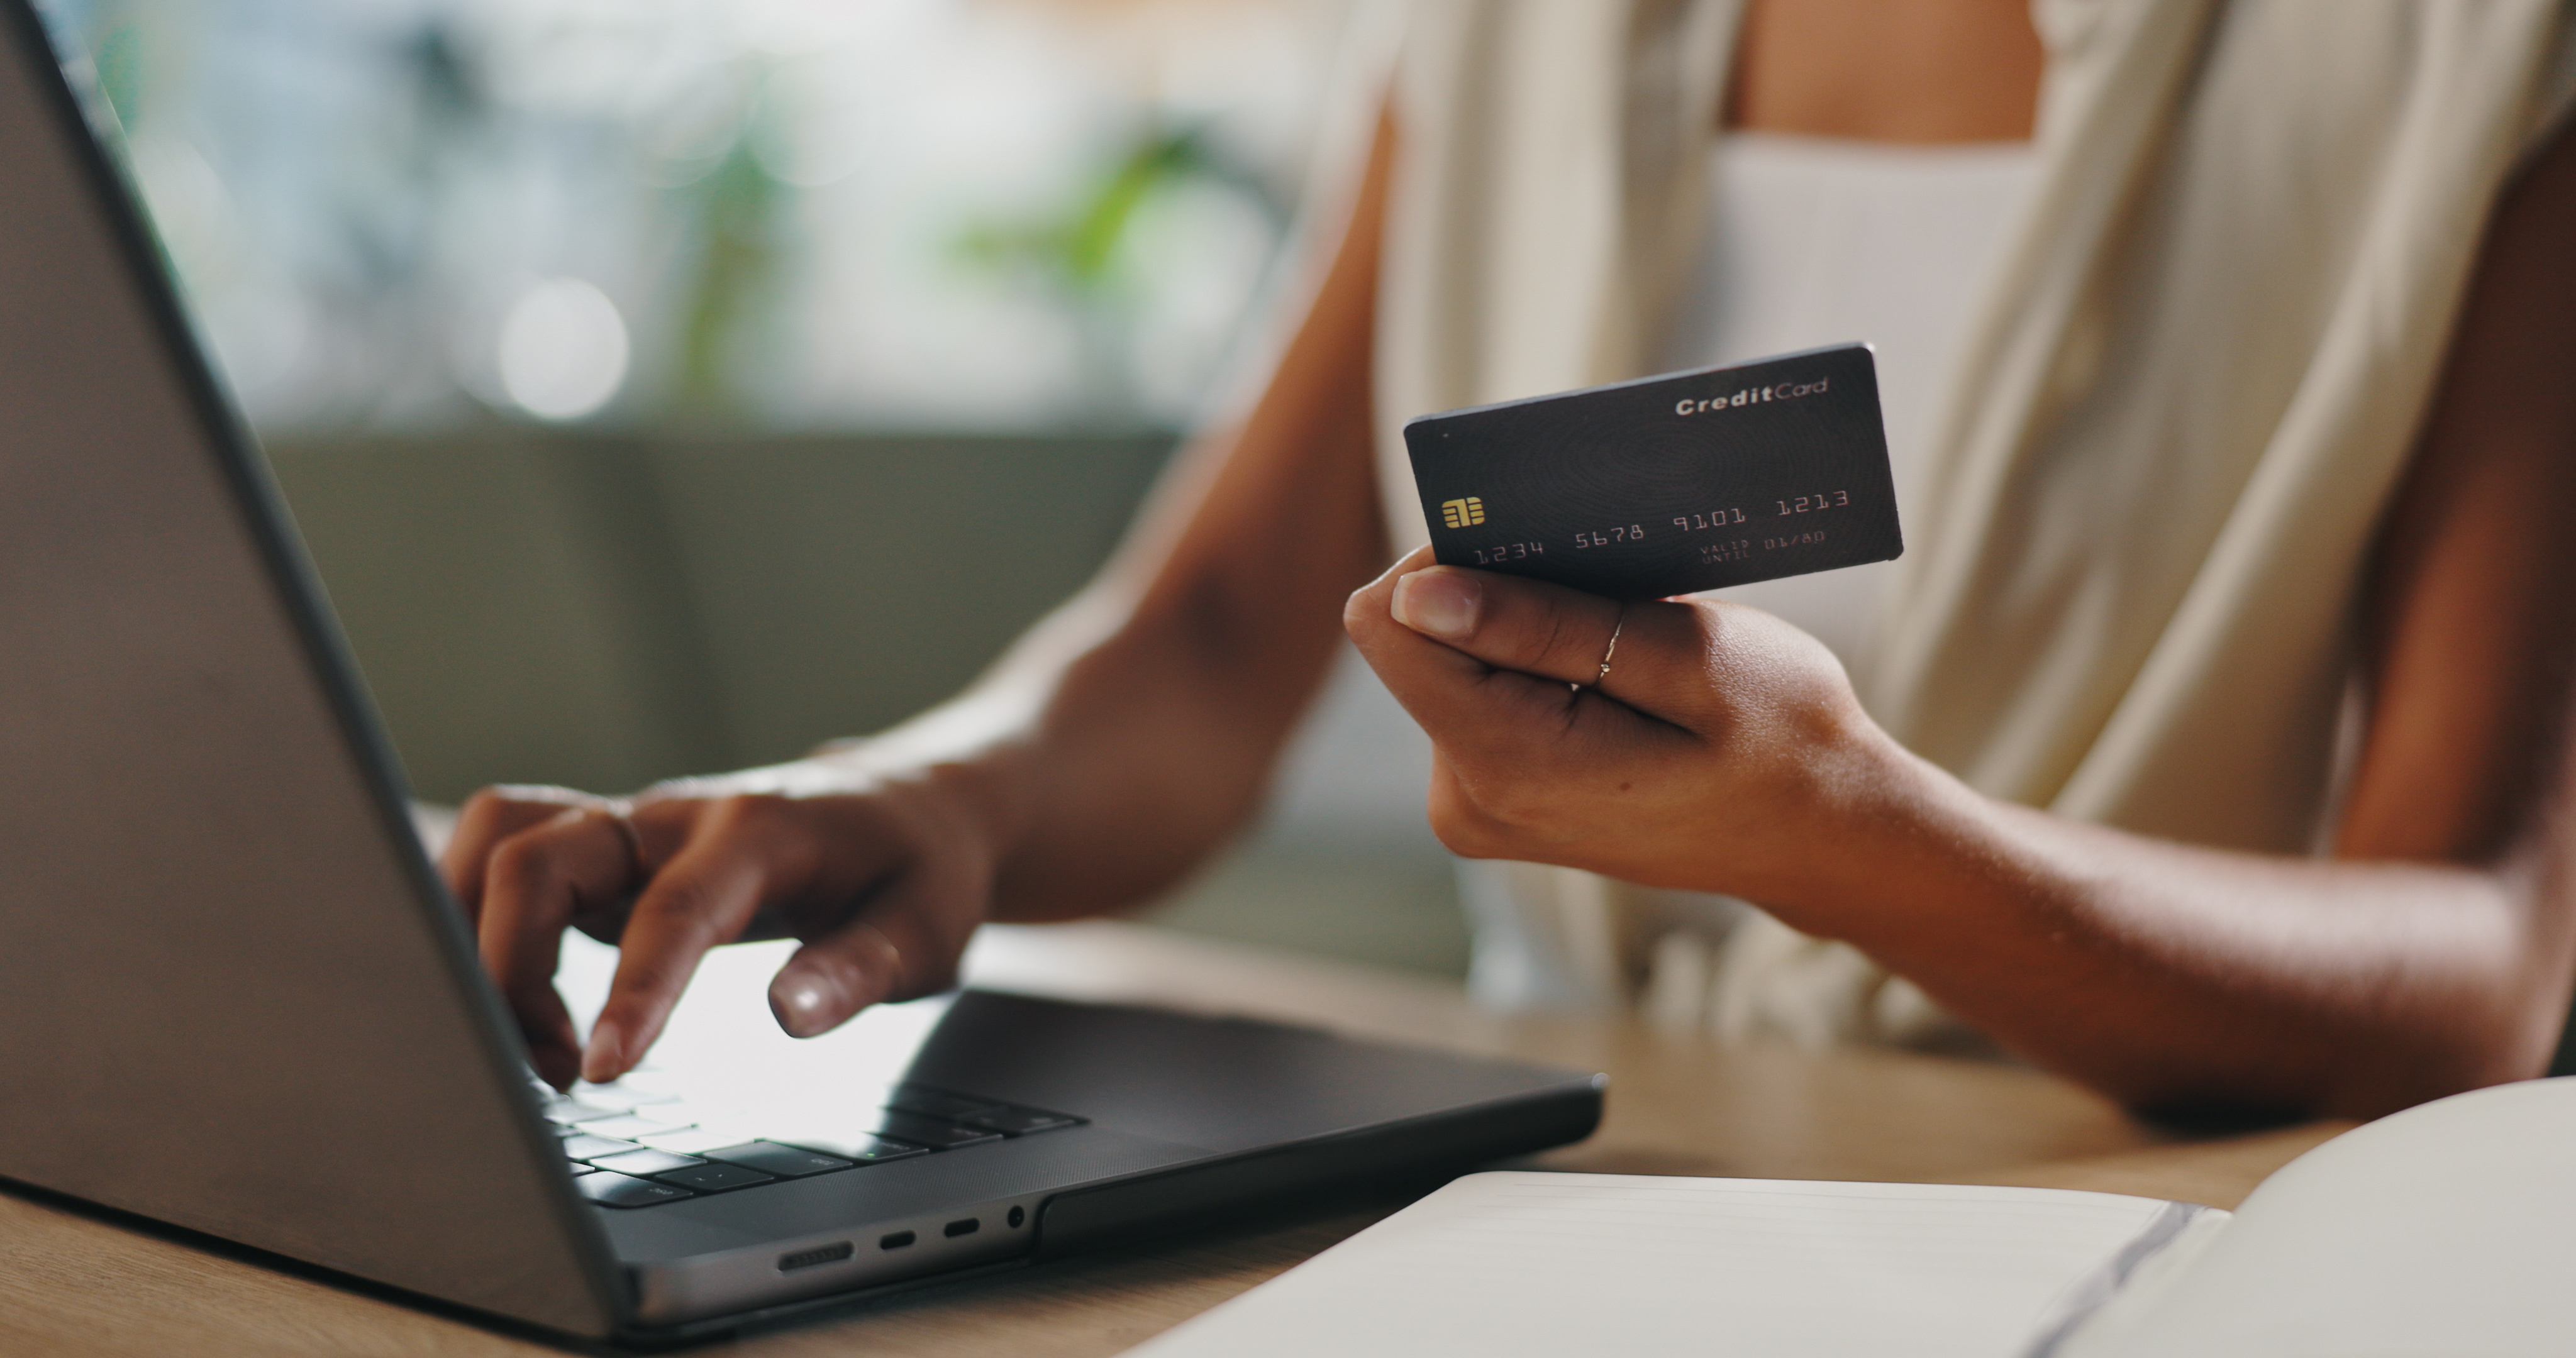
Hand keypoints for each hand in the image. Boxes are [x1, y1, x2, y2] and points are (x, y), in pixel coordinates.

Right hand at [439, 753, 1010, 1087]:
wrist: (912, 808)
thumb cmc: (918, 871)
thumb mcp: (928, 928)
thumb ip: (863, 968)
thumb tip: (788, 1016)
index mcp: (760, 832)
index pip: (674, 910)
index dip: (632, 991)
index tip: (599, 1071)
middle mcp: (678, 817)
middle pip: (539, 855)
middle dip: (512, 967)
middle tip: (565, 1073)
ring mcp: (634, 828)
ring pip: (502, 838)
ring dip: (477, 935)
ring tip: (535, 1040)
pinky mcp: (610, 853)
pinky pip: (509, 854)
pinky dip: (478, 915)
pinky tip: (513, 994)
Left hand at [1342, 547, 1917, 913]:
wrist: (1818, 834)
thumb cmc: (1781, 741)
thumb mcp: (1687, 662)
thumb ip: (1546, 625)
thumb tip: (1416, 592)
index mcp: (1506, 764)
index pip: (1389, 623)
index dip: (1452, 561)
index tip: (1541, 552)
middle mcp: (1464, 798)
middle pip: (1416, 641)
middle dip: (1500, 598)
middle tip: (1609, 603)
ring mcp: (1475, 806)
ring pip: (1448, 663)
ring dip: (1527, 633)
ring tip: (1625, 648)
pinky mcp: (1492, 797)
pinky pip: (1478, 698)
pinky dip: (1536, 668)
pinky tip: (1613, 678)